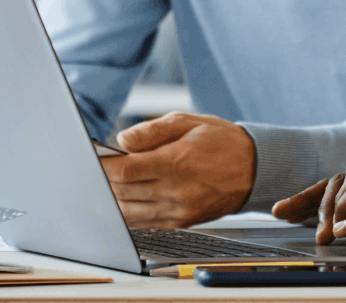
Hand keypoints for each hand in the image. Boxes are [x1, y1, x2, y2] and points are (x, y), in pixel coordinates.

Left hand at [101, 112, 256, 227]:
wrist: (253, 169)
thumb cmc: (222, 141)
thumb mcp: (190, 122)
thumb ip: (154, 130)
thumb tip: (123, 140)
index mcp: (178, 161)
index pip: (127, 169)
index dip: (103, 166)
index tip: (92, 158)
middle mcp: (177, 189)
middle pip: (124, 190)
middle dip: (104, 180)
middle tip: (94, 168)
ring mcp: (178, 210)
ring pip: (129, 211)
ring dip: (112, 198)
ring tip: (106, 183)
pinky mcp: (181, 222)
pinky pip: (143, 223)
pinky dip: (128, 213)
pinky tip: (124, 199)